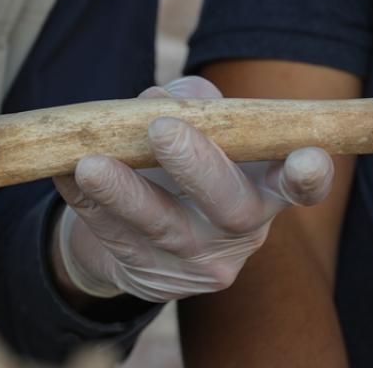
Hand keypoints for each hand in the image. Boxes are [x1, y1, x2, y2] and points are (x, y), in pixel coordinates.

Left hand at [53, 77, 333, 302]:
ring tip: (92, 162)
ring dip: (124, 192)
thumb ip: (194, 103)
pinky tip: (64, 172)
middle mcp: (239, 230)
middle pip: (231, 209)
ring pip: (162, 227)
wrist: (139, 230)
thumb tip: (171, 98)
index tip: (308, 156)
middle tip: (165, 130)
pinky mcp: (147, 274)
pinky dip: (85, 201)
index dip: (308, 175)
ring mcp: (194, 260)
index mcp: (265, 188)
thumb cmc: (183, 162)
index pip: (299, 187)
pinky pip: (112, 236)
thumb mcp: (199, 130)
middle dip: (198, 167)